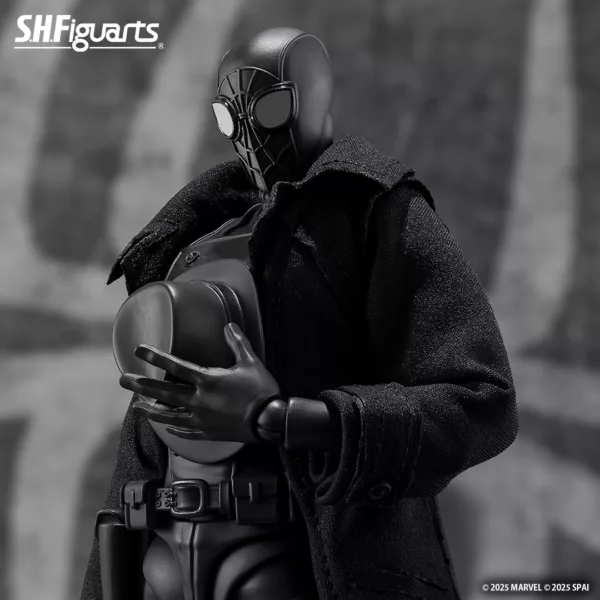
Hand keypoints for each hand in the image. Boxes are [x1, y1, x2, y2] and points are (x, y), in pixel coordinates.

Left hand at [119, 322, 281, 442]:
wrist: (269, 420)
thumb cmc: (261, 390)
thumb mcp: (250, 362)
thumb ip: (237, 342)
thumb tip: (229, 326)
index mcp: (208, 380)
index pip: (176, 366)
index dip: (156, 357)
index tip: (139, 351)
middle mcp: (200, 400)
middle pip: (164, 392)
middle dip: (141, 385)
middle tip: (123, 380)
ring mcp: (202, 419)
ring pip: (169, 414)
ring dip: (151, 410)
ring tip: (136, 406)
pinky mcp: (208, 432)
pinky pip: (186, 431)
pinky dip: (174, 427)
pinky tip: (167, 426)